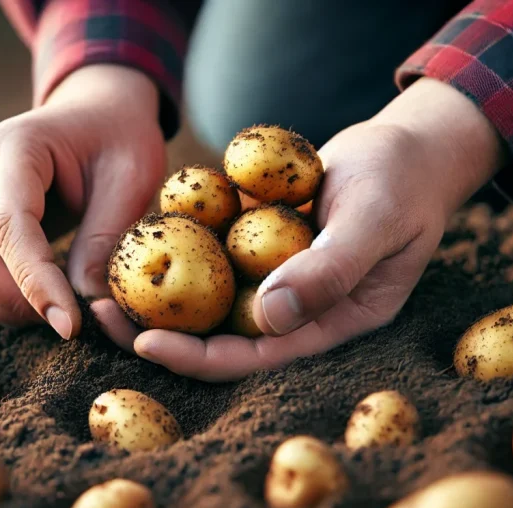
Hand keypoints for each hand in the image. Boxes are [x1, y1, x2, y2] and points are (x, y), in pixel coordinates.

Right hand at [0, 65, 165, 337]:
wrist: (99, 113)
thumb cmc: (120, 138)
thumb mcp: (132, 178)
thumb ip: (106, 237)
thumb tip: (85, 303)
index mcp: (13, 147)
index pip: (8, 226)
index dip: (35, 283)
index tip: (69, 325)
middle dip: (18, 302)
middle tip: (72, 322)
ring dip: (7, 307)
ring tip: (61, 309)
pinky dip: (1, 302)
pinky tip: (43, 298)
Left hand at [95, 78, 506, 380]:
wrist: (410, 143)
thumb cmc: (404, 179)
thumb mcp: (374, 219)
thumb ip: (329, 270)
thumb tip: (267, 320)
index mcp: (331, 322)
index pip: (259, 356)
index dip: (201, 358)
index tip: (146, 343)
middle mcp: (298, 308)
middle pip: (223, 334)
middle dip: (164, 332)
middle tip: (102, 315)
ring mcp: (277, 275)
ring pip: (210, 296)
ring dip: (159, 293)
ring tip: (102, 281)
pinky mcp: (261, 243)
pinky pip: (213, 253)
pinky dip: (179, 250)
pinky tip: (133, 237)